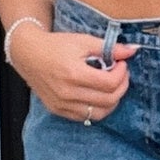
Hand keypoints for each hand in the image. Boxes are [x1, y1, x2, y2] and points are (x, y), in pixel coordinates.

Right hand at [13, 25, 140, 120]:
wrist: (28, 54)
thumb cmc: (55, 45)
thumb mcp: (83, 41)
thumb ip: (109, 48)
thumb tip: (131, 51)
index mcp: (74, 74)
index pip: (110, 83)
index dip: (122, 73)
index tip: (121, 63)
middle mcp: (67, 93)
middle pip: (109, 100)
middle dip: (121, 86)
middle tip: (120, 74)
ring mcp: (62, 104)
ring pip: (99, 113)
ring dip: (112, 100)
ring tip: (111, 86)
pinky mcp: (58, 110)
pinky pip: (85, 117)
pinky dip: (96, 108)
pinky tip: (97, 95)